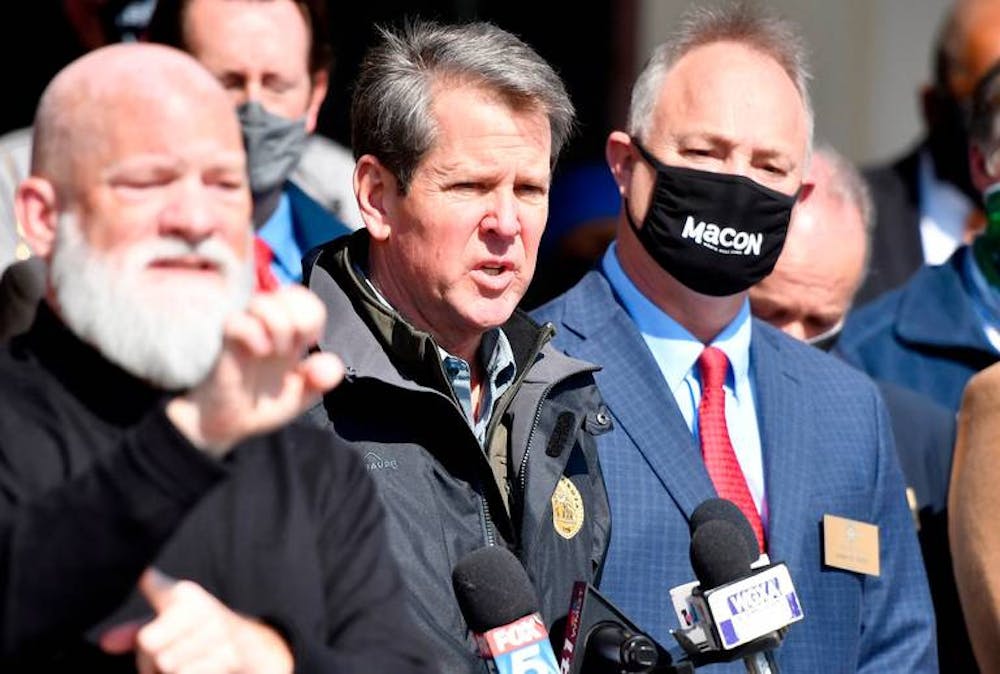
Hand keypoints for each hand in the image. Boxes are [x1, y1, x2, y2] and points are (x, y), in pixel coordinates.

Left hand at [100, 568, 293, 673]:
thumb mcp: (169, 623)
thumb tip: (105, 643)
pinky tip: (202, 668)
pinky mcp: (230, 654)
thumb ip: (136, 632)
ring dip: (173, 673)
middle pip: (151, 649)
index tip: (141, 608)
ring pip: (169, 666)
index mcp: (185, 595)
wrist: (252, 643)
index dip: (143, 633)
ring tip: (188, 661)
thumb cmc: (198, 631)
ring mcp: (219, 631)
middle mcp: (203, 608)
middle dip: (153, 661)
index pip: (149, 621)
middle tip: (172, 653)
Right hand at [166, 285, 342, 456]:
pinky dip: (254, 335)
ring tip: (272, 352)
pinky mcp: (223, 342)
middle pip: (291, 294)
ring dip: (279, 328)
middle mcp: (266, 326)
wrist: (224, 424)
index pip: (306, 301)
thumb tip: (330, 362)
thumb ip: (319, 382)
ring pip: (264, 302)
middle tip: (290, 349)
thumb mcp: (298, 398)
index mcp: (289, 334)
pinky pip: (237, 321)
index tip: (306, 343)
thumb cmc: (259, 405)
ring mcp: (244, 331)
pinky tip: (259, 353)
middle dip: (301, 321)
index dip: (312, 317)